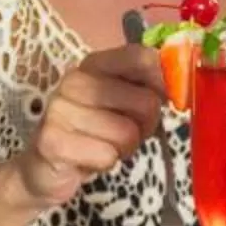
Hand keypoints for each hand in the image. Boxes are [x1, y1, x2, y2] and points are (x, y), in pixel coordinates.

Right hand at [3, 44, 167, 212]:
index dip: (163, 82)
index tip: (164, 99)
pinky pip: (107, 155)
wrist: (44, 168)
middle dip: (145, 126)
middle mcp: (74, 81)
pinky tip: (88, 159)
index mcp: (93, 64)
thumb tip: (181, 81)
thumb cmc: (93, 133)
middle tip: (125, 133)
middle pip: (145, 102)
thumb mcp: (122, 104)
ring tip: (104, 146)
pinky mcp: (53, 141)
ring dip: (124, 148)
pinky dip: (105, 163)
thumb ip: (148, 87)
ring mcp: (60, 110)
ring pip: (127, 133)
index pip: (140, 57)